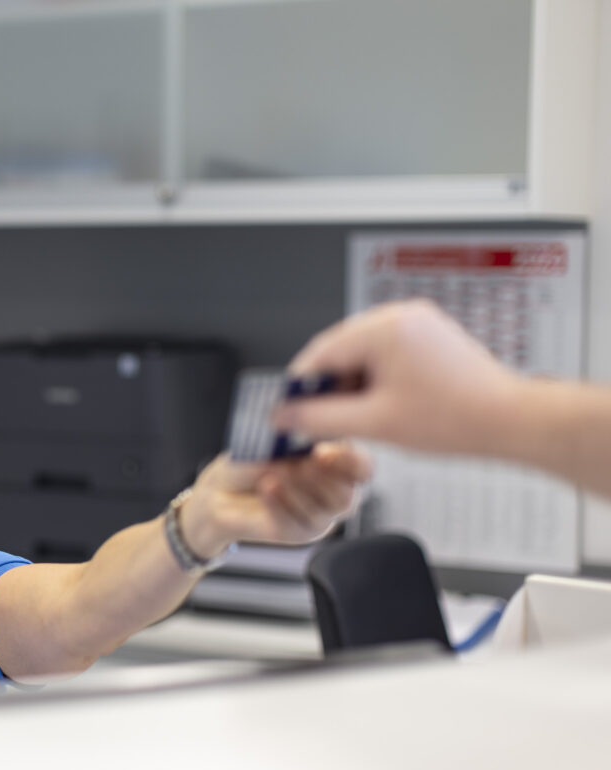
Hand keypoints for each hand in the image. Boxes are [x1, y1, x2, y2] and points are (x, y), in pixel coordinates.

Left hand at [180, 441, 370, 555]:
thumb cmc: (249, 462)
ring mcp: (319, 516)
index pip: (362, 466)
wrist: (218, 492)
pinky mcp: (298, 534)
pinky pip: (298, 524)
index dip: (349, 460)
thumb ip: (295, 444)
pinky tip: (267, 489)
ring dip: (298, 491)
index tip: (322, 451)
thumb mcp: (270, 444)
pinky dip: (281, 504)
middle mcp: (333, 491)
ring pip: (325, 512)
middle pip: (349, 495)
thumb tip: (309, 440)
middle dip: (324, 479)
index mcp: (335, 462)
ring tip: (273, 477)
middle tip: (301, 466)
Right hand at [272, 299, 522, 457]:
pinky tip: (378, 408)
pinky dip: (374, 381)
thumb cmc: (458, 418)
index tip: (285, 413)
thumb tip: (285, 416)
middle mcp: (400, 317)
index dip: (298, 388)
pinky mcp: (429, 338)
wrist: (512, 421)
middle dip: (325, 389)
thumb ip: (319, 418)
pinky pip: (385, 355)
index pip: (319, 354)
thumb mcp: (374, 423)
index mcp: (383, 328)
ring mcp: (417, 324)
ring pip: (361, 355)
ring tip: (355, 420)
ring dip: (350, 387)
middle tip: (315, 422)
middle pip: (339, 352)